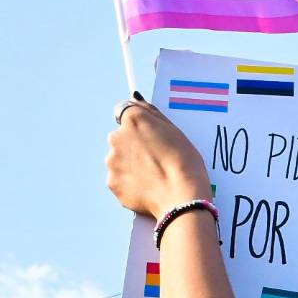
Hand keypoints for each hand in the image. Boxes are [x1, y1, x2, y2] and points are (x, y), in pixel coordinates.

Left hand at [106, 99, 209, 219]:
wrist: (181, 198)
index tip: (144, 134)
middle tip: (154, 160)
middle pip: (120, 138)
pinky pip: (119, 180)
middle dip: (132, 146)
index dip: (135, 123)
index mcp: (134, 120)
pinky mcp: (113, 183)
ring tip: (153, 177)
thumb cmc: (184, 163)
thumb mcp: (174, 131)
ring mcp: (112, 161)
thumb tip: (136, 99)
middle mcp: (117, 137)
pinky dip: (130, 184)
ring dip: (130, 166)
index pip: (123, 111)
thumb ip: (151, 113)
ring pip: (118, 160)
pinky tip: (147, 188)